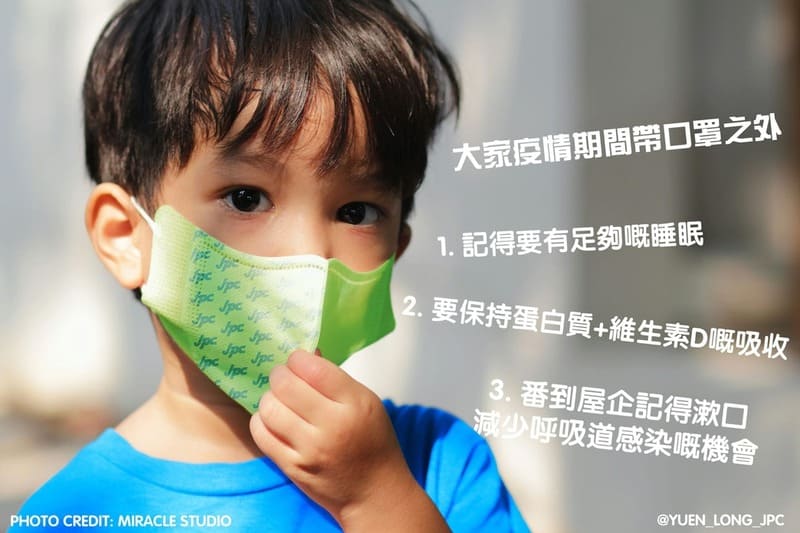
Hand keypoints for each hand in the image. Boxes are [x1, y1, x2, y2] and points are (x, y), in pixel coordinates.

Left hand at [249, 350, 447, 530]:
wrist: (374, 492)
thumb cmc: (372, 441)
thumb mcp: (366, 402)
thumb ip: (335, 378)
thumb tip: (305, 354)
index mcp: (355, 404)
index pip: (314, 369)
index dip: (298, 358)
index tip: (298, 360)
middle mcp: (332, 426)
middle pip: (286, 386)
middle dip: (280, 374)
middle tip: (284, 376)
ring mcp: (310, 450)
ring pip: (269, 408)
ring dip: (270, 397)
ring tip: (279, 398)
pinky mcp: (292, 467)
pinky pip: (261, 434)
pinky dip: (262, 420)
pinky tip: (274, 419)